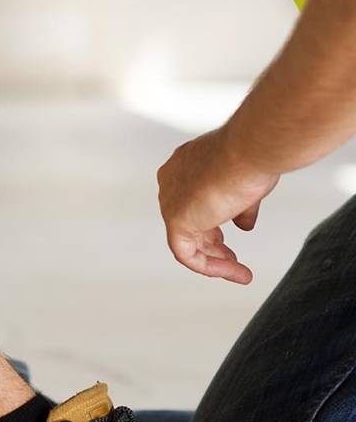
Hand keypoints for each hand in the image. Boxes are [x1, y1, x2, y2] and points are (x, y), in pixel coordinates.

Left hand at [157, 128, 278, 283]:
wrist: (250, 149)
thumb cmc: (252, 156)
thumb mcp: (247, 182)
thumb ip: (241, 206)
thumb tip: (244, 225)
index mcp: (184, 165)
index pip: (193, 200)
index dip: (211, 222)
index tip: (229, 236)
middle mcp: (171, 181)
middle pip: (188, 220)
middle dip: (211, 243)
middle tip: (231, 258)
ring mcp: (170, 200)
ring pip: (187, 240)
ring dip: (215, 259)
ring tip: (239, 272)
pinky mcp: (175, 220)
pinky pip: (186, 253)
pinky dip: (209, 266)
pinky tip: (234, 271)